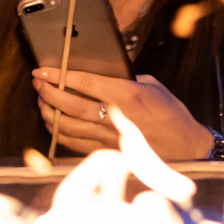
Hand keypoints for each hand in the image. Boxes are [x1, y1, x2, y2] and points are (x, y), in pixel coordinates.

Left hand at [32, 67, 212, 160]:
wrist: (186, 148)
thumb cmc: (171, 115)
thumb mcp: (152, 86)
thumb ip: (124, 81)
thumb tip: (101, 75)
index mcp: (126, 96)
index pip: (84, 83)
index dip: (58, 76)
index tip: (43, 70)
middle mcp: (114, 117)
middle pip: (70, 105)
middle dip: (48, 93)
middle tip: (38, 84)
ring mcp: (109, 138)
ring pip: (68, 126)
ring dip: (50, 113)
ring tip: (42, 102)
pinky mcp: (108, 152)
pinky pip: (75, 143)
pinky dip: (60, 133)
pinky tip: (54, 124)